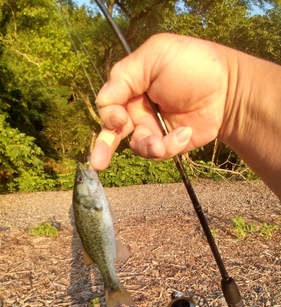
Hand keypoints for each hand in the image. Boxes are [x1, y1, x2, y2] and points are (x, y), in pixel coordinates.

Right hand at [90, 33, 235, 169]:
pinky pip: (159, 152)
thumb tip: (102, 103)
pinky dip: (171, 145)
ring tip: (162, 145)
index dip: (110, 115)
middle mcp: (138, 109)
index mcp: (131, 86)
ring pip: (137, 146)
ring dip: (148, 147)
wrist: (227, 87)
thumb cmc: (191, 64)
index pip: (108, 105)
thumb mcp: (154, 57)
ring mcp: (154, 128)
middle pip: (113, 132)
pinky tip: (186, 132)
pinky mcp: (169, 142)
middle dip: (103, 149)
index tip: (121, 119)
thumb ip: (124, 76)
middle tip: (96, 165)